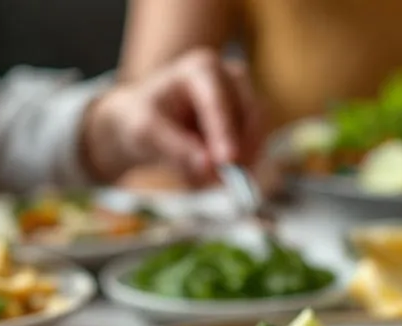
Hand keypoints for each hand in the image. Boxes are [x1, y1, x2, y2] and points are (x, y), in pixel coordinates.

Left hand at [82, 49, 264, 184]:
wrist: (146, 122)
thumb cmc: (143, 118)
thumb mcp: (148, 132)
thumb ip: (176, 148)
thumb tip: (207, 165)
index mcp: (201, 68)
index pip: (219, 101)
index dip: (225, 131)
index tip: (227, 160)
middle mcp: (230, 77)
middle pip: (252, 112)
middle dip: (242, 147)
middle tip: (223, 179)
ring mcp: (244, 97)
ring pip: (258, 133)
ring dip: (241, 160)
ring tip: (209, 180)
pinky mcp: (249, 120)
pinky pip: (256, 147)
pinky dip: (241, 165)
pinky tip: (215, 176)